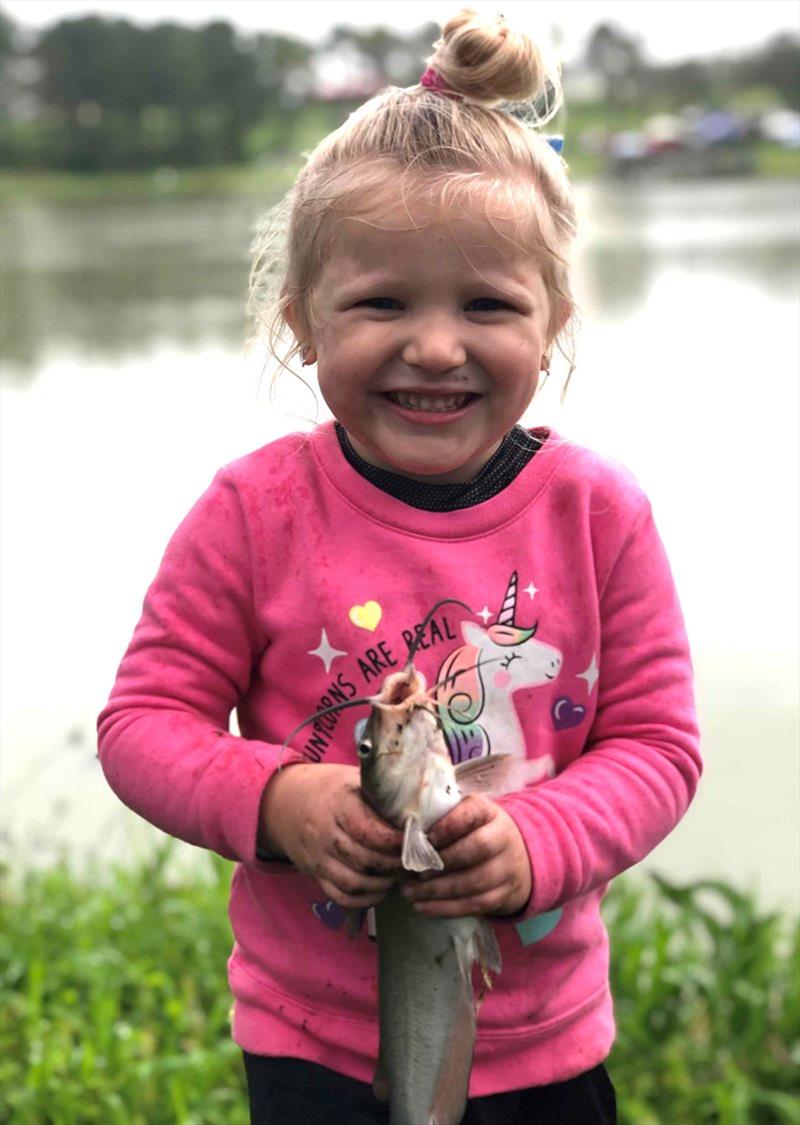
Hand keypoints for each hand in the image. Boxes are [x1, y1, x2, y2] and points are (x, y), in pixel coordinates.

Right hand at [259, 764, 402, 908]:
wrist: (286, 802)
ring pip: (352, 882)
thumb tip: (418, 807)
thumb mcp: (354, 780)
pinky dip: (363, 900)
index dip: (393, 840)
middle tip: (412, 861)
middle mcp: (324, 833)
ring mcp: (317, 857)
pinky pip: (339, 897)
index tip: (414, 840)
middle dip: (392, 864)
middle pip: (362, 859)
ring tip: (398, 875)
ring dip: (381, 885)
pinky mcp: (315, 874)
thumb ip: (380, 794)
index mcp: (337, 805)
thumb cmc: (331, 789)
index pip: (366, 830)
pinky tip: (380, 890)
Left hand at [401, 794, 530, 918]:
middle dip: (443, 862)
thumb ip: (442, 819)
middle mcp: (503, 838)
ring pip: (474, 882)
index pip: (474, 812)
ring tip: (409, 891)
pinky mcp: (502, 896)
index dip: (449, 825)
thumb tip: (406, 831)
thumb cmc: (476, 833)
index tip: (426, 838)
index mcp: (489, 813)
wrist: (516, 859)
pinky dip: (445, 908)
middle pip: (478, 848)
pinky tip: (422, 906)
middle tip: (415, 870)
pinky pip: (474, 905)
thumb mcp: (466, 818)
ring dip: (437, 890)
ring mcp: (506, 869)